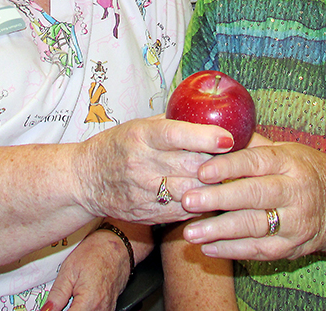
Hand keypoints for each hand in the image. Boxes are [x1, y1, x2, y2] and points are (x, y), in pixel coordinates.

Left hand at [41, 226, 133, 310]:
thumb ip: (56, 295)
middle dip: (66, 309)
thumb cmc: (95, 251)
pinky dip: (84, 308)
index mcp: (88, 303)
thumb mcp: (69, 269)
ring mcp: (107, 310)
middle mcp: (100, 310)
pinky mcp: (110, 308)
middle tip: (63, 297)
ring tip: (71, 297)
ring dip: (75, 309)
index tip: (51, 307)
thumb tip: (45, 310)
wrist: (118, 244)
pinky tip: (80, 299)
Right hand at [80, 115, 234, 225]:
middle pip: (190, 166)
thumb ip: (172, 122)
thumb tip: (208, 111)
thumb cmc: (117, 145)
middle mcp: (142, 165)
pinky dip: (202, 203)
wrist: (84, 180)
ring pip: (191, 192)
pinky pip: (185, 211)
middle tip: (240, 158)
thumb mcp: (139, 125)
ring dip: (214, 186)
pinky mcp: (148, 214)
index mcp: (140, 136)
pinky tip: (212, 195)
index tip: (229, 137)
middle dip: (218, 163)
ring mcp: (144, 193)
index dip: (204, 137)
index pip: (176, 136)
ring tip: (231, 178)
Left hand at [179, 138, 325, 260]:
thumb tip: (217, 132)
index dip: (228, 167)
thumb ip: (254, 146)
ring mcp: (296, 223)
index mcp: (290, 163)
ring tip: (190, 232)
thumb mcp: (288, 150)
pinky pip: (259, 251)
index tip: (202, 171)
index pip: (257, 162)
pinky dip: (232, 250)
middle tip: (188, 200)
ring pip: (254, 228)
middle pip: (253, 196)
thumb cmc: (308, 170)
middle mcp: (296, 192)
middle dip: (218, 200)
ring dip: (219, 231)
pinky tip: (208, 247)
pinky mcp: (292, 248)